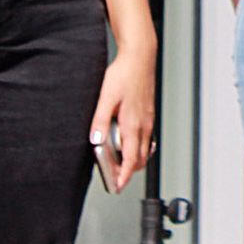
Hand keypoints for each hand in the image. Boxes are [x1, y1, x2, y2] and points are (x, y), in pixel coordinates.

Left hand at [91, 47, 155, 192]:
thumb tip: (95, 140)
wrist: (140, 57)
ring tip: (120, 164)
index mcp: (133, 124)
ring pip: (144, 149)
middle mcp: (144, 125)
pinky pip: (147, 138)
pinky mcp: (148, 114)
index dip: (124, 176)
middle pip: (140, 159)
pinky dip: (139, 147)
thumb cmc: (125, 74)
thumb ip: (100, 120)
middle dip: (129, 171)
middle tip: (115, 178)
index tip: (118, 186)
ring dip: (134, 160)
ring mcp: (148, 120)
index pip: (131, 159)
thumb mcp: (106, 97)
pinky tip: (130, 143)